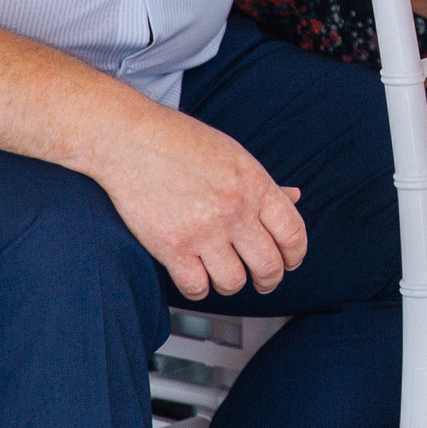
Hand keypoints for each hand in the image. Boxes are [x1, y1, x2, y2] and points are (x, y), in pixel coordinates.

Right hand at [89, 104, 305, 299]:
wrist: (130, 139)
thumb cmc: (181, 143)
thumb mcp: (234, 155)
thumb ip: (264, 183)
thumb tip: (296, 196)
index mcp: (255, 183)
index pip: (293, 233)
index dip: (294, 255)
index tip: (288, 262)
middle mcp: (235, 209)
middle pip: (269, 265)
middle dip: (269, 279)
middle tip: (262, 281)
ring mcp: (204, 229)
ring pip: (234, 282)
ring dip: (230, 283)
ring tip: (222, 273)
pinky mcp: (171, 247)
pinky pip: (197, 288)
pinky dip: (198, 288)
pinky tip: (195, 276)